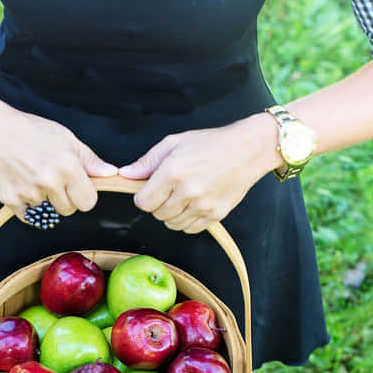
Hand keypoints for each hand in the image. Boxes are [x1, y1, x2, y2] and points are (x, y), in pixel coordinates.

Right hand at [0, 98, 116, 221]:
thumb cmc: (32, 131)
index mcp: (67, 167)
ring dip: (44, 201)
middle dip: (65, 199)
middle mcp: (50, 182)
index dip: (84, 195)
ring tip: (34, 177)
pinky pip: (28, 216)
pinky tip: (23, 185)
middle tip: (53, 180)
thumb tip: (111, 173)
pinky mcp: (10, 200)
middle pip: (68, 210)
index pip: (88, 202)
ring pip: (48, 213)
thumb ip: (89, 160)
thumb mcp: (66, 138)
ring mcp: (29, 193)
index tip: (76, 187)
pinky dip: (27, 206)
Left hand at [119, 114, 280, 232]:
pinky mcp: (216, 215)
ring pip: (172, 224)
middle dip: (158, 204)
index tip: (150, 189)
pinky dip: (187, 220)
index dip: (143, 197)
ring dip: (172, 213)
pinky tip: (194, 203)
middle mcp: (188, 192)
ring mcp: (203, 206)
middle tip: (169, 189)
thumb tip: (124, 174)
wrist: (248, 150)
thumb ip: (147, 161)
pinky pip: (190, 229)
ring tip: (182, 195)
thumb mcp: (174, 143)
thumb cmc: (210, 143)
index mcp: (174, 173)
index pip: (143, 203)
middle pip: (157, 214)